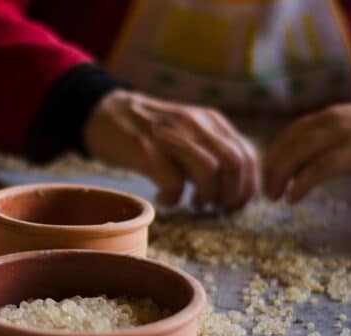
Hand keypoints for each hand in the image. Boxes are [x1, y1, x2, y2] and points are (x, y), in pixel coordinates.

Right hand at [84, 90, 258, 209]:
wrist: (102, 112)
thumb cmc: (147, 130)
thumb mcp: (186, 130)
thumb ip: (210, 149)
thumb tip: (235, 187)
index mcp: (210, 120)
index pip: (247, 154)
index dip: (248, 186)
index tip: (236, 204)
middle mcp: (195, 124)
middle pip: (234, 164)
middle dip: (232, 195)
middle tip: (217, 208)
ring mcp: (170, 136)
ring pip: (210, 172)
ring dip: (206, 197)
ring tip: (194, 203)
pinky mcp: (146, 150)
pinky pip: (173, 182)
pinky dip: (173, 198)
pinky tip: (165, 199)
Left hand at [264, 104, 350, 202]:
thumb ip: (327, 141)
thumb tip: (299, 163)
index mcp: (330, 116)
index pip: (289, 133)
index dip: (273, 155)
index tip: (267, 174)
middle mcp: (333, 121)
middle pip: (289, 144)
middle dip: (272, 169)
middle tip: (267, 192)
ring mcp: (345, 136)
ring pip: (298, 154)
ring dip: (280, 177)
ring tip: (275, 197)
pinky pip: (320, 169)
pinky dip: (301, 184)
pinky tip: (293, 198)